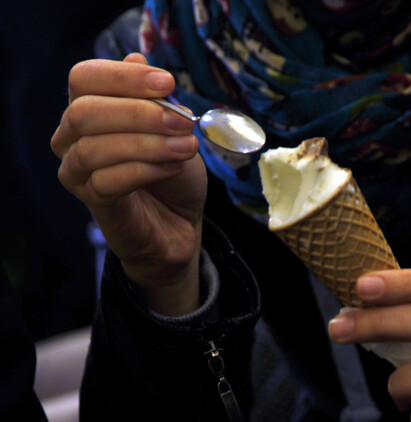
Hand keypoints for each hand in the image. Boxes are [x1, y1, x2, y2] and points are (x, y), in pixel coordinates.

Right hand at [51, 53, 207, 314]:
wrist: (179, 222)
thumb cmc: (171, 170)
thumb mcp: (172, 127)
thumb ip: (155, 97)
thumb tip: (138, 58)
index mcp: (88, 107)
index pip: (84, 77)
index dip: (123, 76)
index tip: (168, 82)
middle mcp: (71, 137)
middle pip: (84, 111)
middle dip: (140, 112)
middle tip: (185, 120)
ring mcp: (77, 171)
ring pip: (95, 148)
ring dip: (148, 144)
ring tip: (186, 147)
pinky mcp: (93, 202)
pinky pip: (108, 182)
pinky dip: (146, 171)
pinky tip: (173, 168)